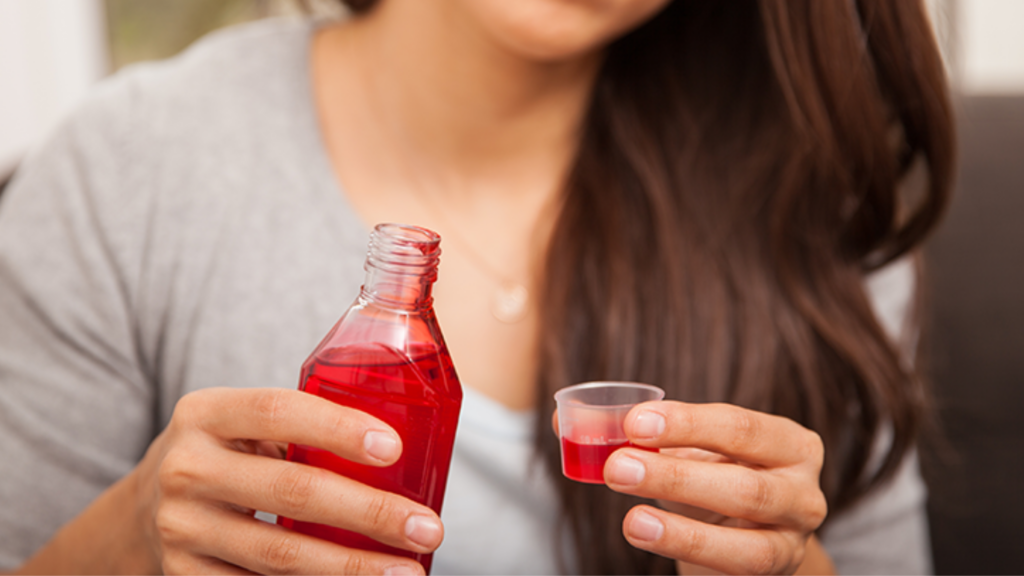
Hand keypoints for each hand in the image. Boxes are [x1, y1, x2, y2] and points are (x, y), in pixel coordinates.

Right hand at [132, 387, 441, 574]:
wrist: (144, 508)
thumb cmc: (227, 455)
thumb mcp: (242, 424)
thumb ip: (300, 426)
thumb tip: (409, 446)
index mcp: (207, 414)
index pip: (276, 411)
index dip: (337, 428)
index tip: (394, 449)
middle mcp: (188, 469)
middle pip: (291, 492)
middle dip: (370, 513)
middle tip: (427, 527)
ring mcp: (182, 530)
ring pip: (281, 556)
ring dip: (353, 568)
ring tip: (408, 571)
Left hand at [604, 401, 827, 574]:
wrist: (746, 534)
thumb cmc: (717, 476)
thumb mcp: (696, 450)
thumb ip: (654, 438)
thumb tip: (586, 431)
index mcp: (790, 444)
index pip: (740, 428)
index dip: (686, 424)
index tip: (633, 424)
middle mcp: (803, 495)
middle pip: (746, 489)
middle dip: (676, 478)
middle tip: (618, 467)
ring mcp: (793, 545)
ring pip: (747, 548)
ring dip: (682, 533)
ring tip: (632, 521)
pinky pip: (733, 575)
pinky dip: (689, 558)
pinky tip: (649, 542)